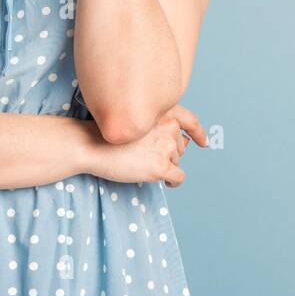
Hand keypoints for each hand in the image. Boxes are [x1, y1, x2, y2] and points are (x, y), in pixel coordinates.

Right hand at [90, 105, 207, 187]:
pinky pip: (178, 177)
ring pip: (177, 161)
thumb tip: (178, 142)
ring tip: (145, 165)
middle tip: (147, 156)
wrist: (91, 144)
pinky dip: (174, 182)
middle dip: (169, 153)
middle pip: (180, 146)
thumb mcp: (136, 118)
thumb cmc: (109, 133)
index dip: (198, 133)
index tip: (203, 142)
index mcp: (163, 112)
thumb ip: (158, 125)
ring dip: (166, 165)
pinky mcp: (161, 166)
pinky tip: (166, 183)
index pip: (190, 121)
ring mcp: (166, 147)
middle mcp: (169, 127)